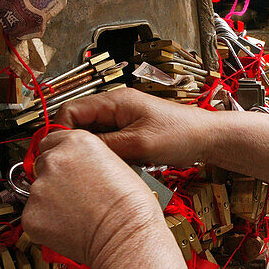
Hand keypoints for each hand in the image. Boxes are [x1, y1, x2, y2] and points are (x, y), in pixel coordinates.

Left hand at [22, 129, 164, 265]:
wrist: (127, 235)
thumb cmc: (131, 207)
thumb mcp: (116, 165)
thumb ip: (88, 161)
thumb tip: (79, 168)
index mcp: (77, 142)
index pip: (51, 141)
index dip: (60, 157)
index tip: (64, 168)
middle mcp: (54, 160)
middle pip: (43, 165)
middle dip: (55, 180)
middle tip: (75, 196)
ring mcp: (39, 187)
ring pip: (38, 192)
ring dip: (51, 202)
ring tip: (76, 214)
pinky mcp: (31, 214)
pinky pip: (33, 216)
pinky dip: (46, 223)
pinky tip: (68, 227)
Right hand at [54, 87, 217, 167]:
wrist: (207, 139)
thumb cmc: (180, 134)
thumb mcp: (138, 144)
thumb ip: (105, 146)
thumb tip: (74, 151)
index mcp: (115, 101)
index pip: (71, 110)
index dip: (61, 131)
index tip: (61, 153)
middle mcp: (115, 107)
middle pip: (80, 123)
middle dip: (76, 144)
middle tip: (75, 165)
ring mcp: (122, 120)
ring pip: (93, 136)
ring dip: (93, 152)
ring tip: (98, 167)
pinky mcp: (130, 133)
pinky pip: (108, 144)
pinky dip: (107, 156)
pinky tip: (114, 167)